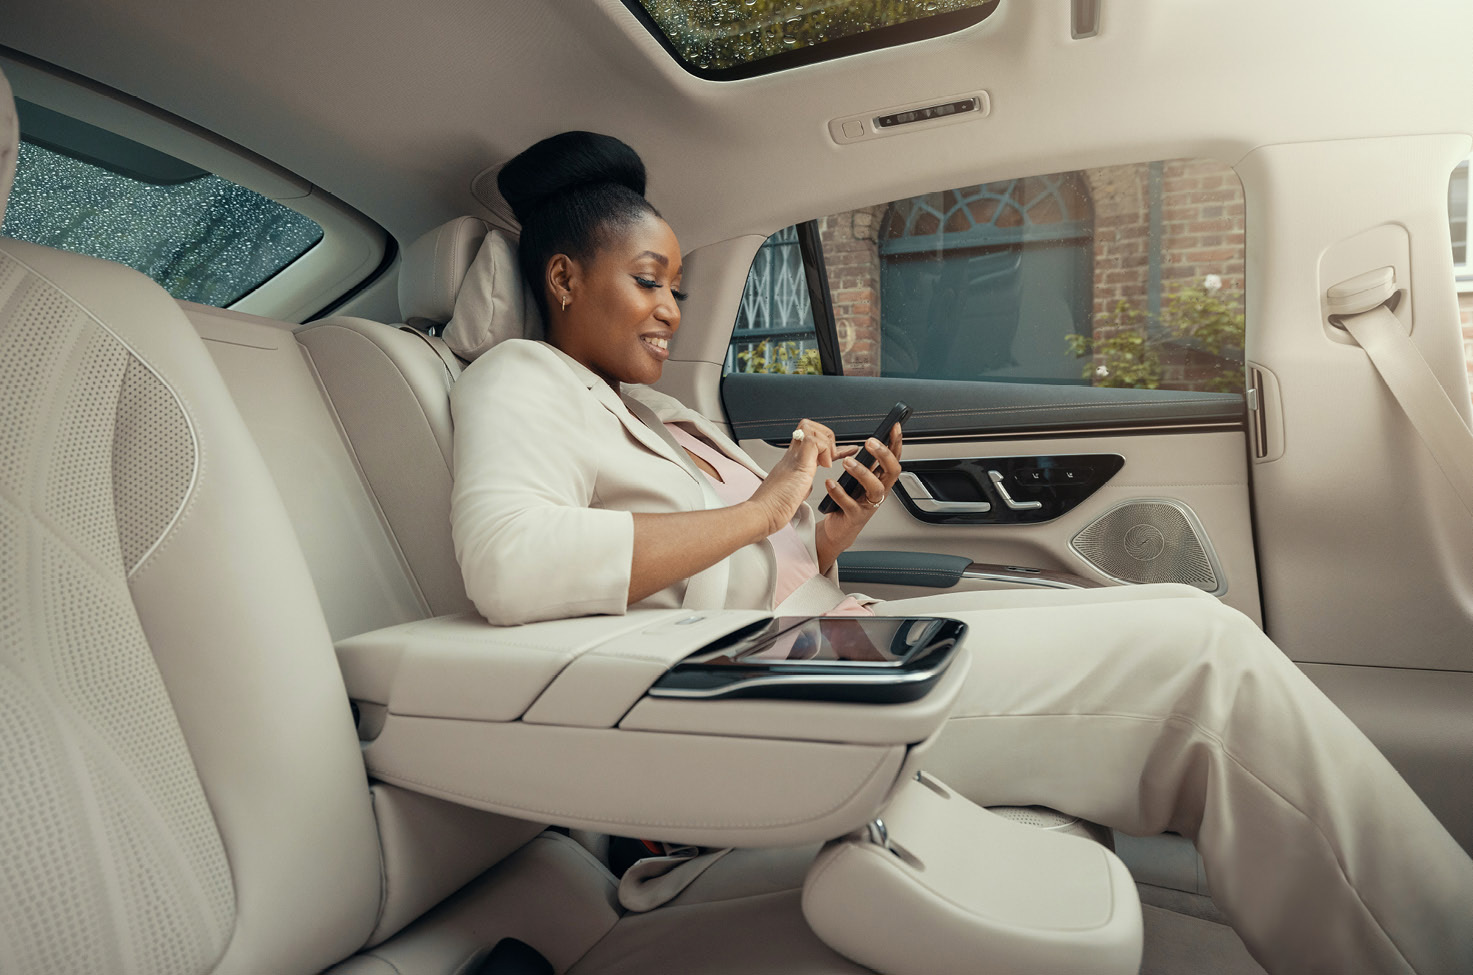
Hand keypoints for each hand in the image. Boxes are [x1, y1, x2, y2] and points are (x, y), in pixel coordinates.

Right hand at [748, 419, 857, 536]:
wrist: (762, 514)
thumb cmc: (774, 508)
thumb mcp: (794, 491)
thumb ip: (801, 484)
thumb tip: (807, 485)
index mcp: (793, 462)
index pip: (811, 441)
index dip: (829, 443)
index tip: (847, 450)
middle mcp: (792, 456)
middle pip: (807, 426)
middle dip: (826, 435)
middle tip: (833, 455)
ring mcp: (794, 457)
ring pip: (809, 428)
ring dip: (826, 442)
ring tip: (827, 462)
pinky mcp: (798, 463)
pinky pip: (813, 441)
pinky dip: (824, 450)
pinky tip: (825, 466)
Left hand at [815, 422, 902, 570]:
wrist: (839, 528)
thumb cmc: (849, 501)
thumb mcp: (859, 479)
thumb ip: (865, 463)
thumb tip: (867, 442)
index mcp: (881, 480)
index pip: (894, 458)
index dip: (896, 443)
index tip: (893, 427)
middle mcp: (879, 492)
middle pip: (892, 472)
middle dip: (884, 455)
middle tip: (870, 443)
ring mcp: (869, 505)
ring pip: (875, 488)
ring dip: (863, 473)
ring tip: (847, 462)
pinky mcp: (855, 516)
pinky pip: (850, 504)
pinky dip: (839, 492)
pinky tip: (830, 483)